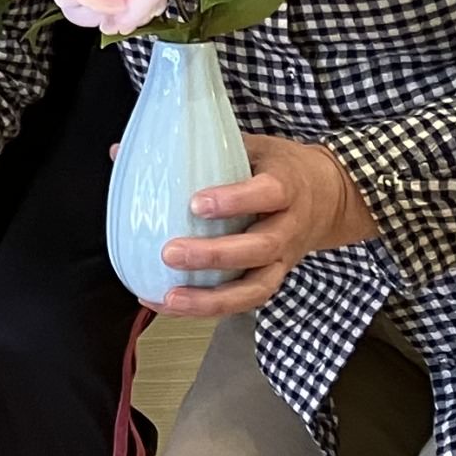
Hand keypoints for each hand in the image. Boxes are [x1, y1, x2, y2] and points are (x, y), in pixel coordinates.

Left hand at [152, 133, 376, 318]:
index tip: (196, 203)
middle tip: (170, 253)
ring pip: (254, 287)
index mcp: (287, 187)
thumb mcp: (251, 146)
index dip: (234, 200)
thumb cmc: (281, 168)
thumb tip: (122, 150)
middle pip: (258, 249)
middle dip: (214, 256)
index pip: (267, 194)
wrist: (333, 196)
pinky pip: (244, 302)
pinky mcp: (273, 279)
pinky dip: (208, 309)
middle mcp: (288, 227)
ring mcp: (283, 260)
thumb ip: (198, 146)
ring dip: (211, 299)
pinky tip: (170, 306)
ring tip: (170, 299)